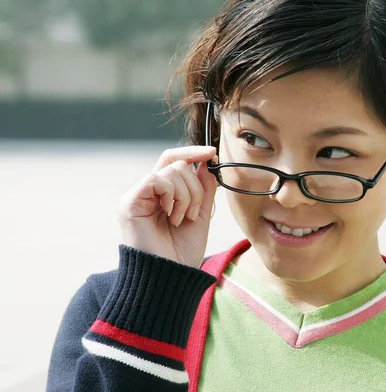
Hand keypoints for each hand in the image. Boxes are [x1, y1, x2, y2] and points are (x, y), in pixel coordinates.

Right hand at [118, 146, 217, 267]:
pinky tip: (170, 215)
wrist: (171, 278)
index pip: (175, 160)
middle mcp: (147, 192)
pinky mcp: (129, 203)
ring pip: (172, 171)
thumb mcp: (200, 215)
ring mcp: (137, 196)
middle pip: (177, 163)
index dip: (193, 152)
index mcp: (162, 194)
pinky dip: (171, 195)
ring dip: (186, 196)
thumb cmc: (182, 252)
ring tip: (181, 220)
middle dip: (196, 187)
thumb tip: (206, 161)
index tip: (212, 152)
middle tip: (193, 214)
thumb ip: (204, 188)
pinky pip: (156, 179)